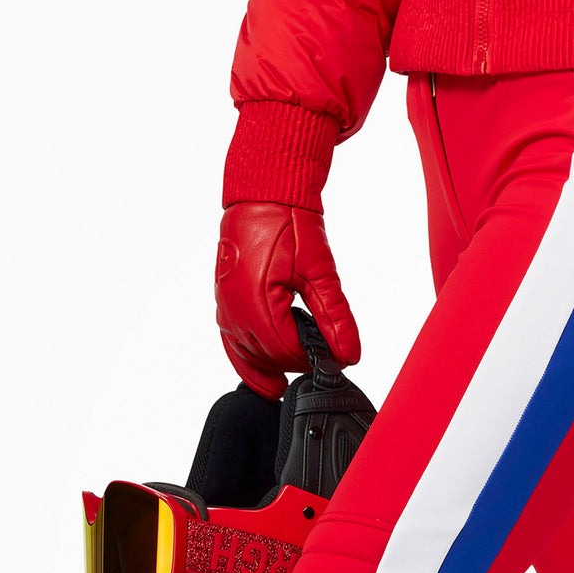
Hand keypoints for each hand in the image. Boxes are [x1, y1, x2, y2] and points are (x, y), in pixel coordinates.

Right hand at [214, 200, 360, 399]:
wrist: (263, 196)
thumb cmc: (289, 224)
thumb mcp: (320, 270)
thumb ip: (335, 316)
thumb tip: (349, 354)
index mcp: (258, 306)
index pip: (288, 353)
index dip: (315, 360)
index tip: (337, 360)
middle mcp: (235, 314)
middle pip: (269, 359)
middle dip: (298, 362)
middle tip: (327, 359)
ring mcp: (225, 310)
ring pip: (248, 358)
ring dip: (274, 367)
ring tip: (302, 371)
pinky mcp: (224, 304)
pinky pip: (233, 345)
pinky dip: (250, 362)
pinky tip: (267, 375)